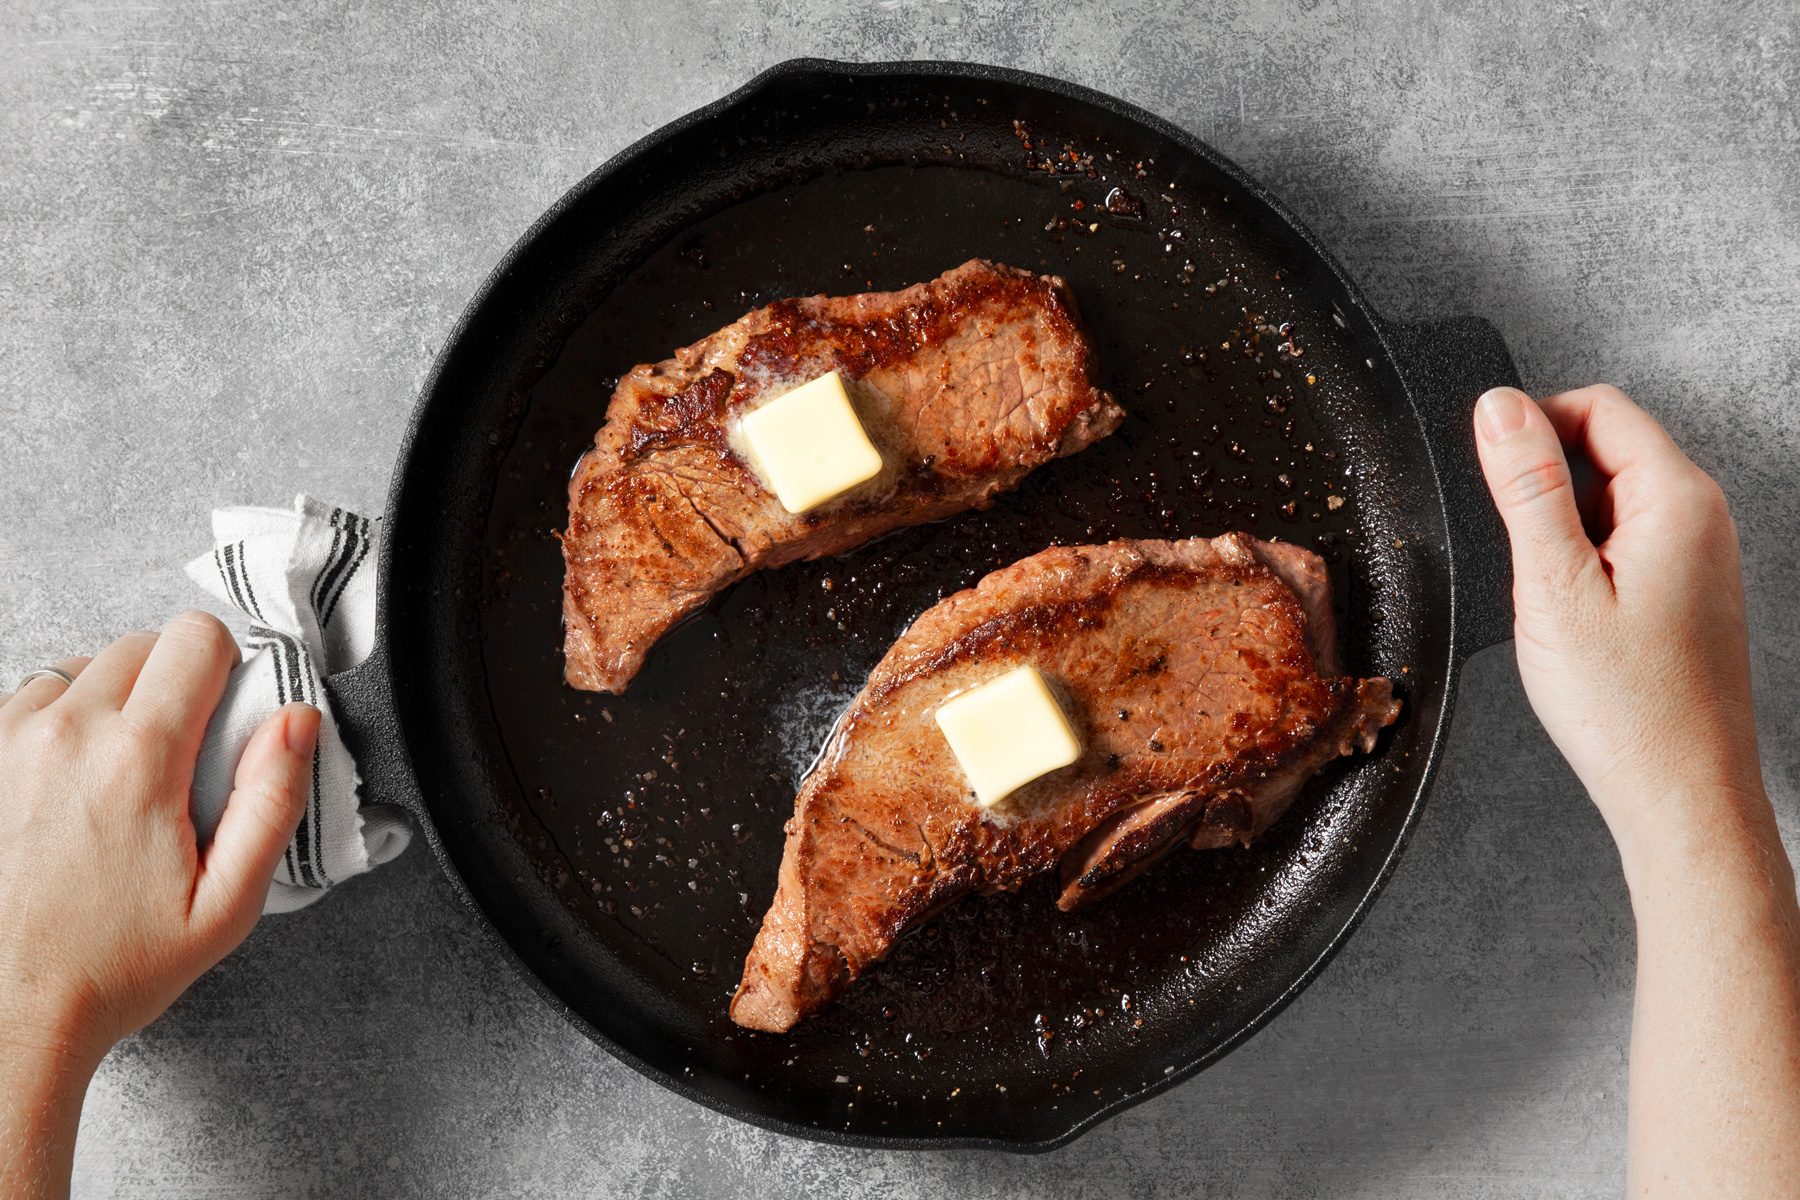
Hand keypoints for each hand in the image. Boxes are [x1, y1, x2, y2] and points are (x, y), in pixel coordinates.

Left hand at [0, 612, 317, 1066]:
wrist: (7, 1013)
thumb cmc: (114, 967)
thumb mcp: (228, 904)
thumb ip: (272, 801)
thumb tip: (298, 720)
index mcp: (138, 760)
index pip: (196, 638)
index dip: (226, 666)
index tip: (225, 713)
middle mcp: (66, 735)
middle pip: (140, 645)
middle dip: (172, 683)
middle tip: (178, 755)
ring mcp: (7, 742)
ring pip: (80, 667)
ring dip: (110, 700)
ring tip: (118, 772)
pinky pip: (28, 701)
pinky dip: (57, 723)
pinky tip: (69, 782)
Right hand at [1472, 383, 1764, 836]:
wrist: (1680, 793)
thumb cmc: (1627, 707)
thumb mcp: (1552, 585)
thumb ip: (1525, 486)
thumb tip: (1499, 406)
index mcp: (1677, 499)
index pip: (1597, 405)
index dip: (1532, 427)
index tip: (1492, 478)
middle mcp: (1700, 517)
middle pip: (1604, 446)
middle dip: (1545, 485)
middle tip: (1521, 557)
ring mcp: (1697, 554)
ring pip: (1608, 497)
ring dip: (1561, 529)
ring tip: (1549, 598)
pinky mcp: (1685, 589)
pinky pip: (1622, 542)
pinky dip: (1583, 564)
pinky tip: (1572, 619)